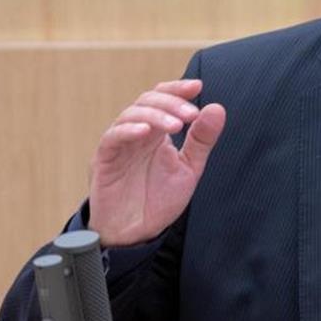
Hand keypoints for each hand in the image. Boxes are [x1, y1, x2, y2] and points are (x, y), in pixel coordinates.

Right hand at [88, 79, 226, 246]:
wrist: (137, 233)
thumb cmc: (159, 200)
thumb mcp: (189, 169)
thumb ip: (202, 140)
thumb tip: (217, 108)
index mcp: (156, 132)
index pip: (163, 98)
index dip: (178, 89)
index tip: (198, 86)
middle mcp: (137, 133)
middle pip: (148, 100)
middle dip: (171, 103)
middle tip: (191, 115)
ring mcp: (119, 144)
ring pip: (131, 114)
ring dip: (156, 115)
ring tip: (177, 126)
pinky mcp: (104, 159)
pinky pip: (113, 137)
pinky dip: (129, 130)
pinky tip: (146, 131)